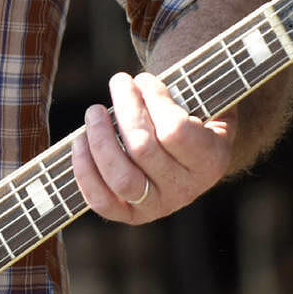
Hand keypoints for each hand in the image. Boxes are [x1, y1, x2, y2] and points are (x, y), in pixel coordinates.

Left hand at [69, 71, 230, 224]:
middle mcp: (186, 188)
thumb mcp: (205, 100)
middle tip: (119, 81)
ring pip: (121, 178)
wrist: (194, 155)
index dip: (154, 100)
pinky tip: (81, 141)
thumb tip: (143, 82)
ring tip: (94, 112)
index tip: (145, 79)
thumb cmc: (196, 116)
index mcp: (211, 159)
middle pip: (143, 150)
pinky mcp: (132, 214)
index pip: (175, 131)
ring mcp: (158, 205)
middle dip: (125, 109)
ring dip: (100, 140)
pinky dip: (85, 172)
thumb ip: (188, 89)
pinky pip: (102, 201)